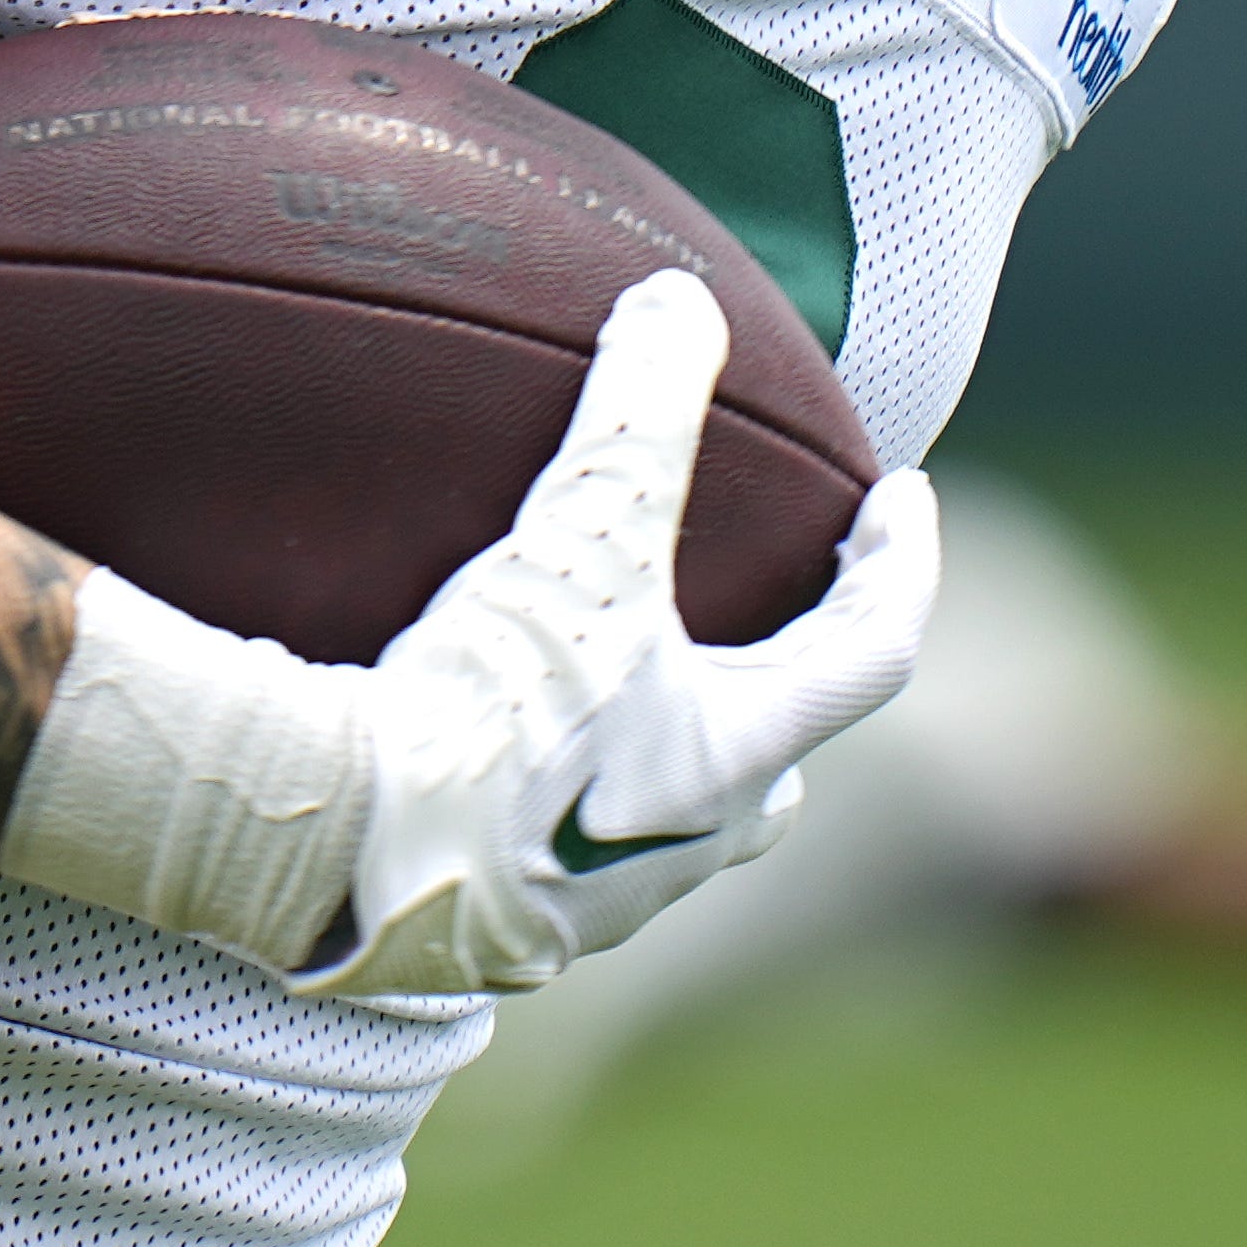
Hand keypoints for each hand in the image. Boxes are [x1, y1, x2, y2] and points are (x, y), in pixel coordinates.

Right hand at [0, 271, 948, 1000]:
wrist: (343, 851)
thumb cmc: (486, 702)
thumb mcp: (575, 536)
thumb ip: (638, 412)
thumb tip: (681, 303)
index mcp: (737, 753)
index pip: (872, 650)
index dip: (900, 563)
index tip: (903, 498)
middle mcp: (692, 846)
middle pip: (773, 768)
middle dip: (776, 698)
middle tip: (762, 631)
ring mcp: (598, 909)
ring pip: (672, 829)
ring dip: (663, 761)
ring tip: (619, 696)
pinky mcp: (503, 942)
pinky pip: (558, 869)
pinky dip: (552, 809)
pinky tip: (495, 772)